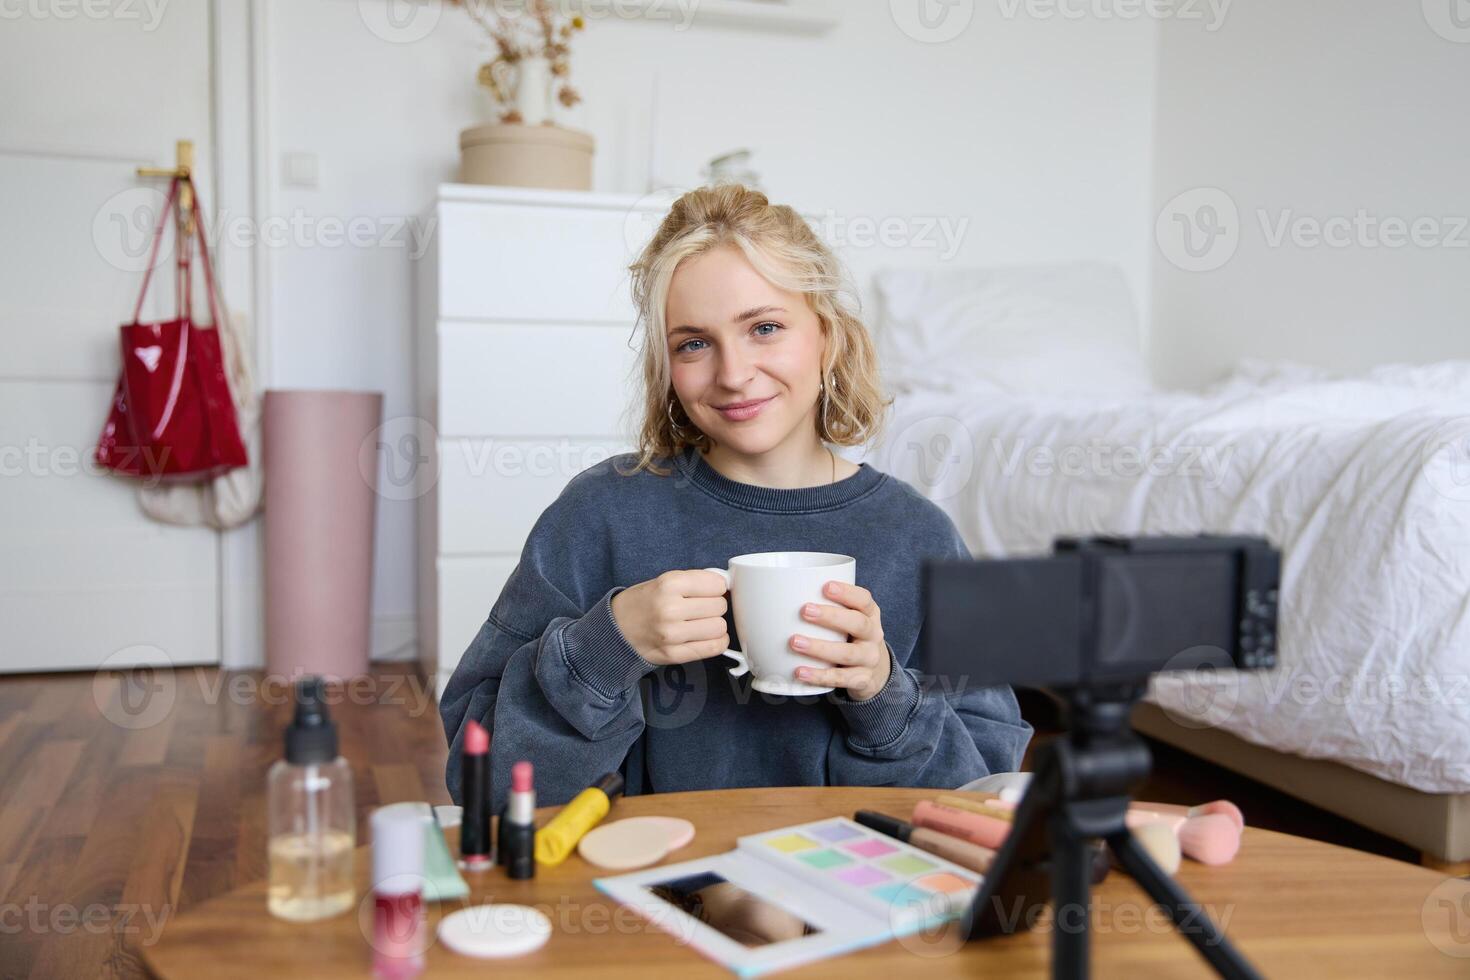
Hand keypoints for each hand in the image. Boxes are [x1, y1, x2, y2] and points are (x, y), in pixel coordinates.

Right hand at [610, 570, 728, 666]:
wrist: (614, 630)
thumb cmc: (642, 603)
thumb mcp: (663, 581)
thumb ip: (694, 581)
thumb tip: (726, 586)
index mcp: (668, 584)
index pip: (716, 584)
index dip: (717, 587)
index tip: (709, 590)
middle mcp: (670, 609)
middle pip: (720, 606)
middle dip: (715, 606)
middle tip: (701, 608)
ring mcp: (672, 634)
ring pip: (719, 627)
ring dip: (715, 625)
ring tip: (701, 623)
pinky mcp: (674, 655)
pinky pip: (713, 647)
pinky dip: (716, 642)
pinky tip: (705, 637)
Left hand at [789, 581, 890, 699]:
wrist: (876, 671)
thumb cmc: (851, 636)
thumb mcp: (849, 618)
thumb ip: (827, 606)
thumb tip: (780, 595)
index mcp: (870, 614)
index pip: (863, 599)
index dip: (847, 592)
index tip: (826, 586)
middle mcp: (873, 635)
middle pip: (858, 624)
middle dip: (831, 617)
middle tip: (805, 610)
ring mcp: (869, 659)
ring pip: (847, 653)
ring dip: (819, 647)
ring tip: (795, 642)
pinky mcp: (862, 680)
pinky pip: (840, 678)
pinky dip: (818, 675)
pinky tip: (799, 671)